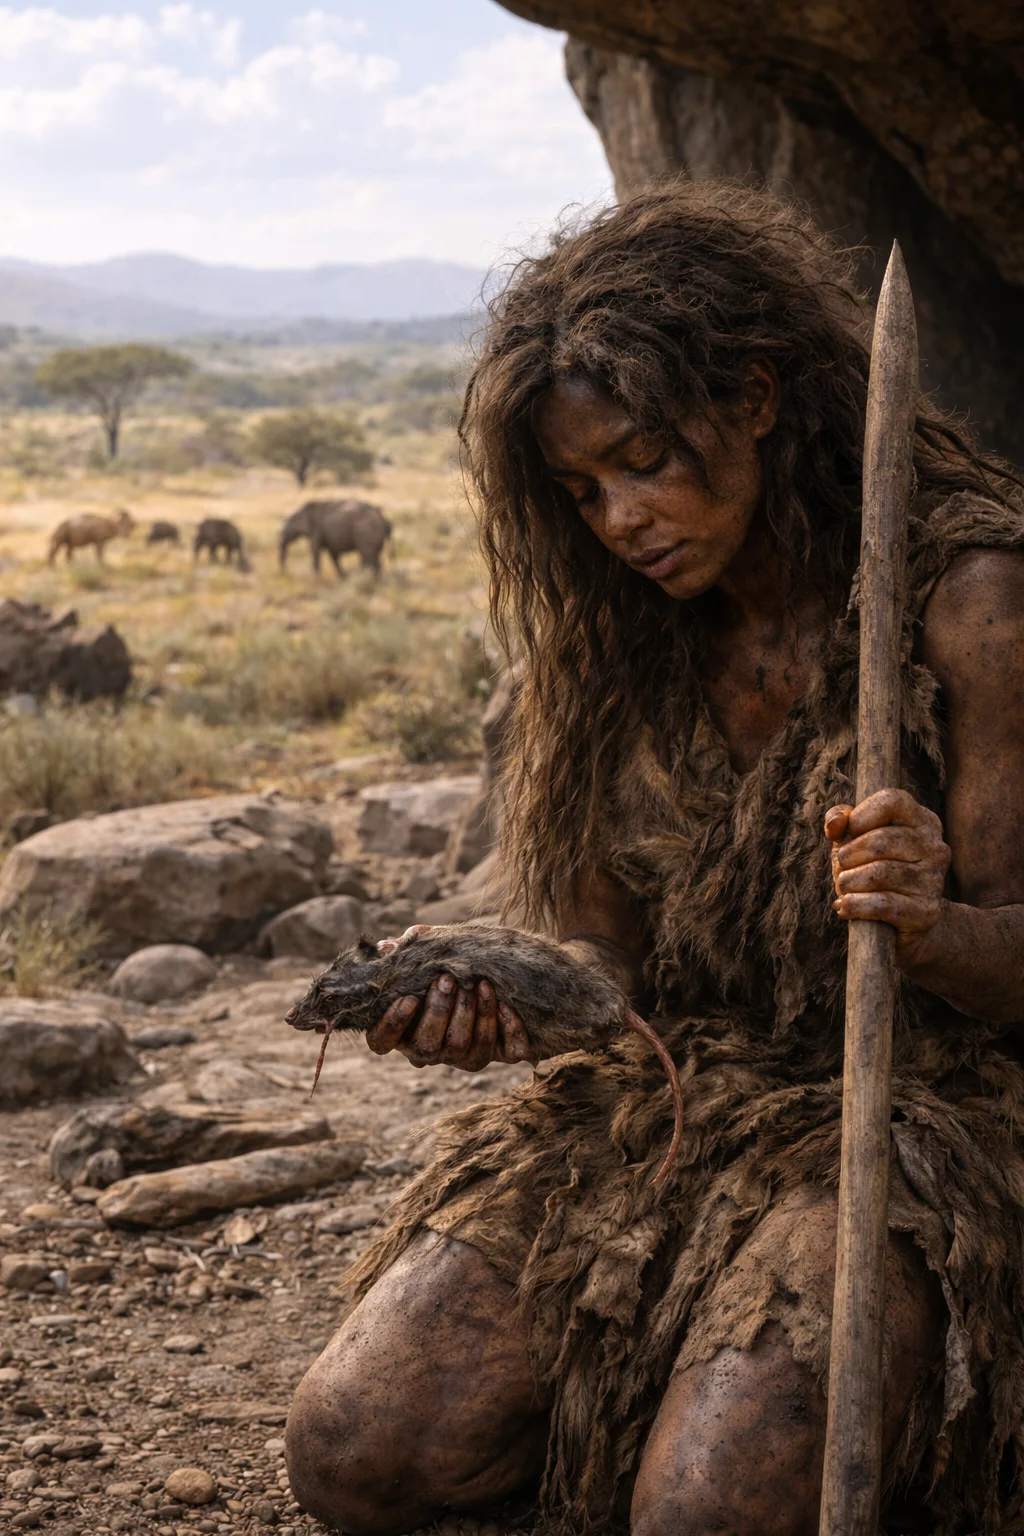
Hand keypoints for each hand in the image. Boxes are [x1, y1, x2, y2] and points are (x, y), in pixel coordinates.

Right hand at [365, 927, 535, 1070]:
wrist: (491, 981)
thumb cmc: (445, 969)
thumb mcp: (424, 959)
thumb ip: (406, 953)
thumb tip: (387, 946)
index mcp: (401, 1031)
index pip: (382, 1041)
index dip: (394, 1023)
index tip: (409, 998)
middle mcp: (427, 1050)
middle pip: (426, 1046)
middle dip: (438, 1012)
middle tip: (448, 979)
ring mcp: (460, 1058)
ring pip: (463, 1049)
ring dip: (472, 1015)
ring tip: (478, 983)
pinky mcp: (496, 1053)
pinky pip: (505, 1052)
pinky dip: (507, 1029)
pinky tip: (505, 1004)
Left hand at [825, 789, 950, 963]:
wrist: (907, 921)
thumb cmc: (876, 871)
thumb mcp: (856, 841)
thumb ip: (842, 821)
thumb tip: (834, 825)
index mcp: (923, 822)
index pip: (892, 801)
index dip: (861, 815)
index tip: (849, 833)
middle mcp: (936, 848)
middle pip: (880, 841)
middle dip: (848, 856)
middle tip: (843, 868)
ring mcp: (934, 881)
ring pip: (878, 874)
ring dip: (848, 882)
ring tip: (845, 888)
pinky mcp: (926, 912)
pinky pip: (881, 904)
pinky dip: (854, 905)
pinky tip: (845, 907)